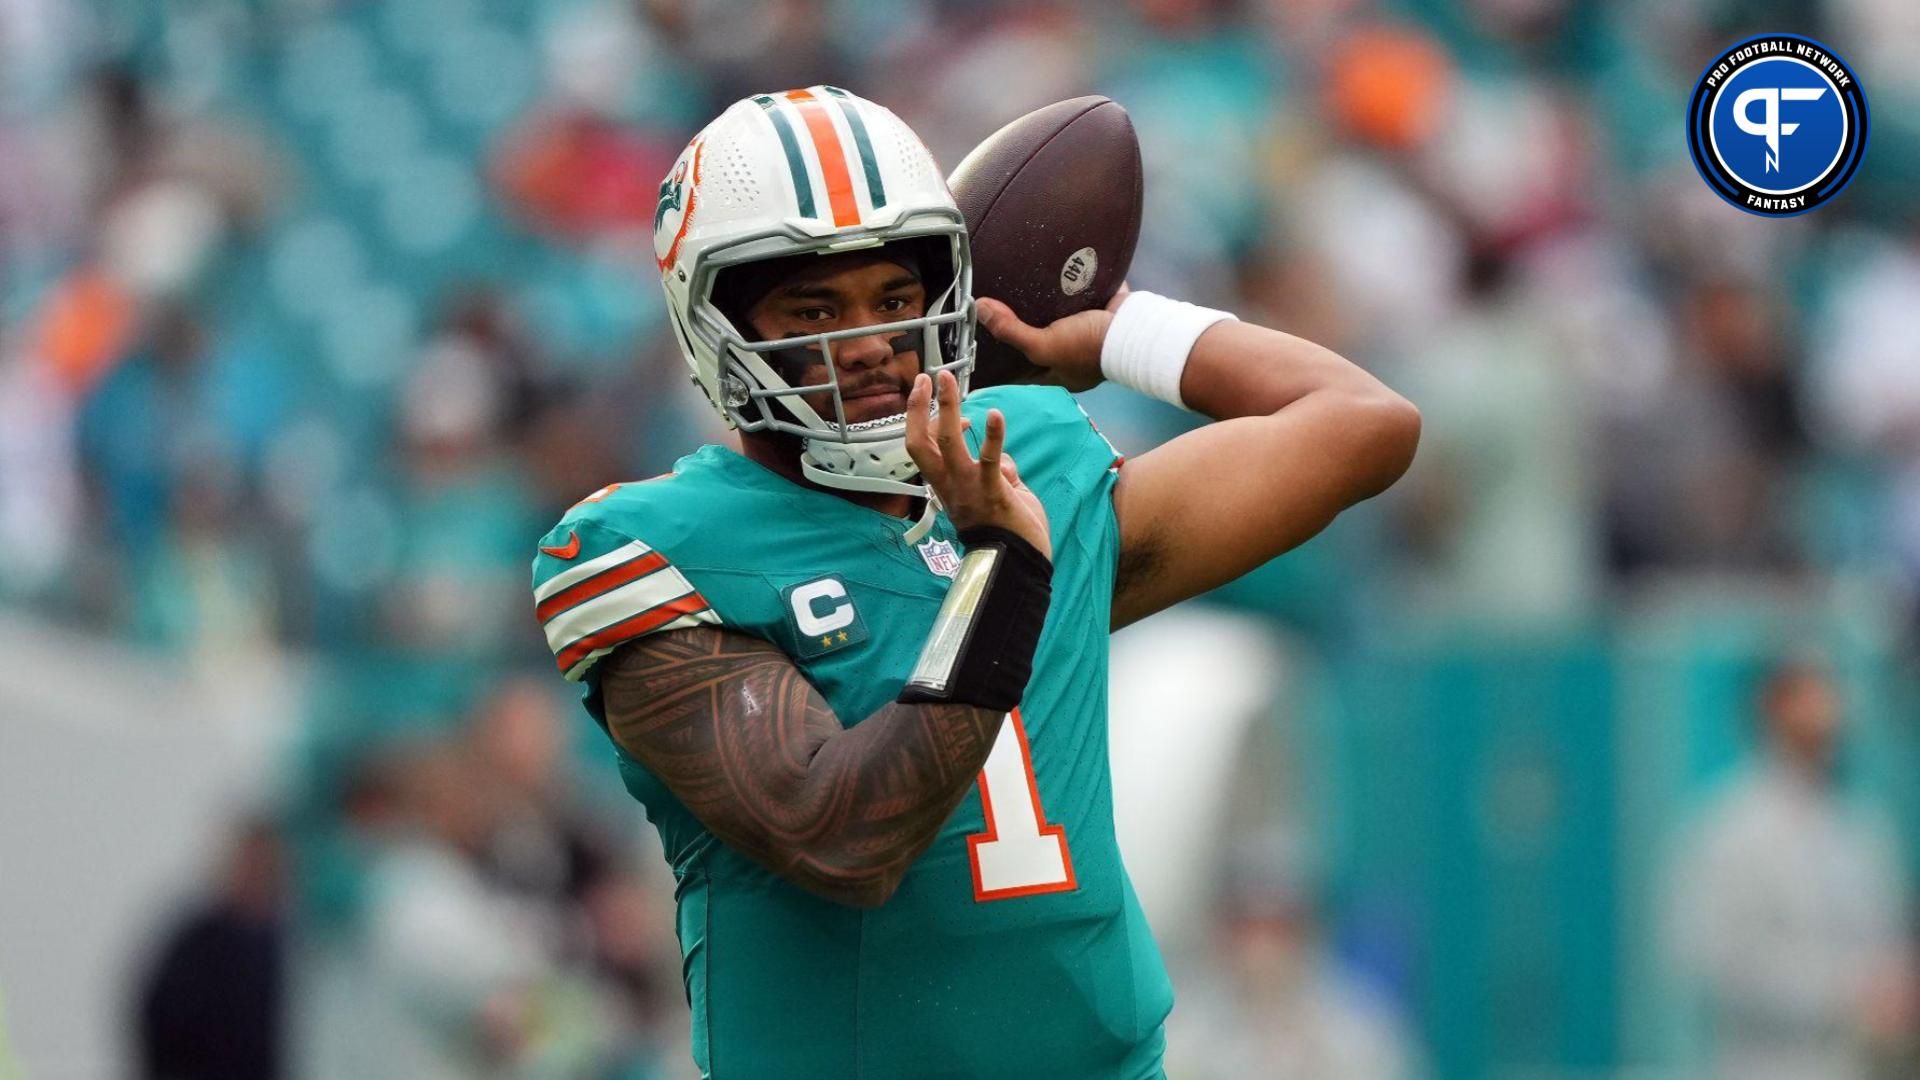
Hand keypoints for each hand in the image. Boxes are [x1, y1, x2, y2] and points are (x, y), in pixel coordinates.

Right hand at [905, 369, 1051, 560]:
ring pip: (948, 443)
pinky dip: (992, 437)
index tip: (928, 391)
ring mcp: (968, 489)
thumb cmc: (1007, 532)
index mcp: (946, 485)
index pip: (922, 446)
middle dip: (922, 407)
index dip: (920, 417)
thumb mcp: (996, 495)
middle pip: (921, 442)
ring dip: (948, 408)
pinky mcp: (993, 493)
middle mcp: (950, 485)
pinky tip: (996, 415)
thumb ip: (995, 473)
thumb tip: (1002, 459)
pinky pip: (989, 461)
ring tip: (947, 379)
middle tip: (931, 375)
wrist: (1018, 564)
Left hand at [975, 284, 1130, 392]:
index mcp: (1060, 371)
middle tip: (1000, 307)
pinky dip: (1070, 284)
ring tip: (1022, 283)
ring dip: (1046, 303)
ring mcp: (1089, 330)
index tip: (986, 344)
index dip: (1006, 361)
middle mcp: (1074, 354)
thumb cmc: (1090, 347)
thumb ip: (1011, 331)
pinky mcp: (1101, 307)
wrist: (1136, 327)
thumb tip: (979, 309)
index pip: (1026, 370)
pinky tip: (1054, 270)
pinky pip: (1081, 294)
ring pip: (1060, 316)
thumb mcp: (1045, 345)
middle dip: (1025, 326)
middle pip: (1042, 340)